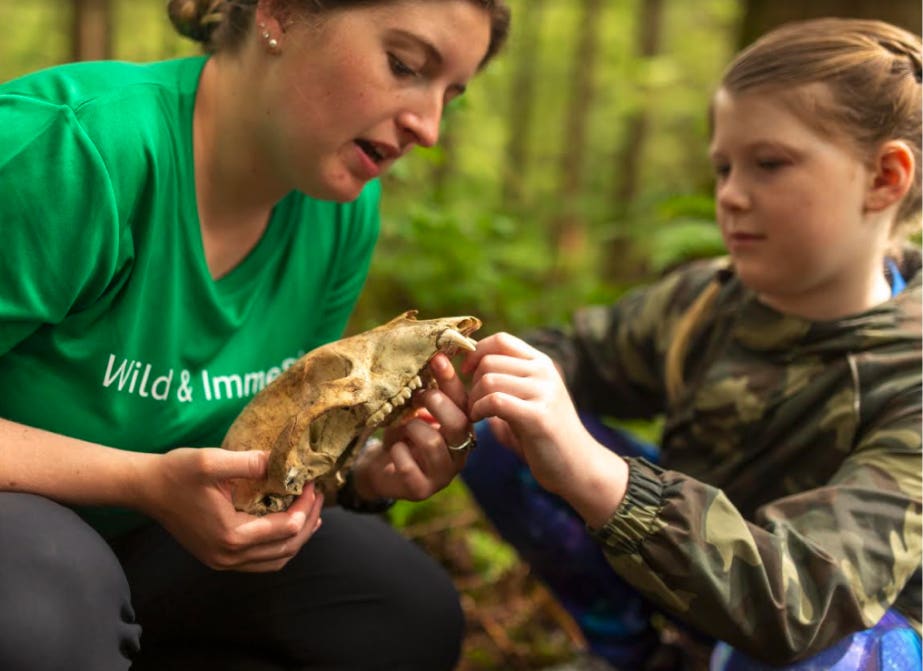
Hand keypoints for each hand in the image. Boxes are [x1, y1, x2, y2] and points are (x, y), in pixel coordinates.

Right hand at [142, 448, 323, 571]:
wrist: (146, 488)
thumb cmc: (176, 473)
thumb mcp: (211, 460)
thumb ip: (248, 462)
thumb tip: (281, 461)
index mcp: (231, 535)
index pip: (285, 527)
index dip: (305, 505)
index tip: (312, 483)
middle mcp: (229, 556)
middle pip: (286, 548)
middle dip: (308, 522)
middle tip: (318, 496)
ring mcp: (223, 561)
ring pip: (276, 559)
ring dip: (298, 538)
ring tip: (312, 514)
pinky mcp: (219, 557)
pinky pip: (261, 561)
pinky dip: (280, 546)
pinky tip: (288, 527)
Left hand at [352, 353, 473, 501]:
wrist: (381, 469)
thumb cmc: (404, 433)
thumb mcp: (416, 409)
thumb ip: (429, 390)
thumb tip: (435, 354)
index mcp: (463, 429)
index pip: (465, 402)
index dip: (451, 380)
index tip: (437, 358)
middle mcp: (460, 453)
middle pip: (459, 424)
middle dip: (436, 403)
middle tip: (418, 395)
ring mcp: (443, 475)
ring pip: (433, 443)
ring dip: (413, 427)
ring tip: (403, 426)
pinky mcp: (422, 490)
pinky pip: (410, 467)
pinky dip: (398, 452)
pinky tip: (395, 449)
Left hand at [463, 333, 627, 511]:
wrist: (578, 466)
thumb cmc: (545, 434)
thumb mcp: (529, 398)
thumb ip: (508, 380)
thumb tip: (471, 362)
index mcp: (542, 363)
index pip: (501, 340)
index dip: (476, 352)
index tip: (465, 372)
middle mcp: (544, 372)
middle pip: (490, 361)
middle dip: (471, 382)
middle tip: (471, 404)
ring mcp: (544, 392)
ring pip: (489, 380)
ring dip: (473, 399)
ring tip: (475, 414)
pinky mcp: (538, 416)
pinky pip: (495, 401)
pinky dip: (479, 410)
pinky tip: (479, 421)